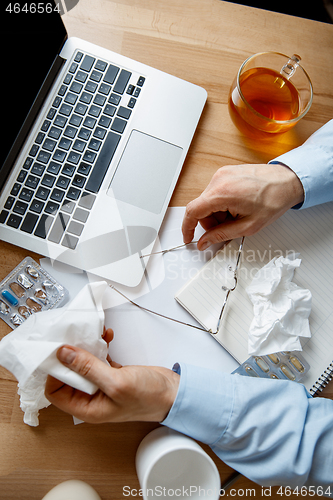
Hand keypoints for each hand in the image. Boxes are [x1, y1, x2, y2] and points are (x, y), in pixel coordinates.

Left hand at [44, 328, 179, 423]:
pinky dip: (99, 346)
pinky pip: (97, 358)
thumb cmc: (149, 397)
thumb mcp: (116, 383)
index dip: (55, 372)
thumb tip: (63, 355)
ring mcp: (102, 385)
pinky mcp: (112, 374)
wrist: (173, 393)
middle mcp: (92, 398)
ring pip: (83, 363)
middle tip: (73, 337)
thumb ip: (89, 368)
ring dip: (86, 347)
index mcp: (88, 408)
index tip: (59, 352)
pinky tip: (105, 336)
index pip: (56, 391)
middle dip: (70, 355)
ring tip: (93, 333)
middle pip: (68, 374)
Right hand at [182, 163, 303, 249]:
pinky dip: (222, 203)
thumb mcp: (248, 226)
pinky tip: (238, 205)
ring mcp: (221, 174)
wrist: (288, 181)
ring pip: (208, 201)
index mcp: (221, 192)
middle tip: (228, 228)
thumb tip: (204, 242)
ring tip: (238, 214)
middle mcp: (218, 180)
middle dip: (210, 222)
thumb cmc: (274, 199)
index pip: (192, 211)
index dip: (187, 228)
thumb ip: (221, 235)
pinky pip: (215, 192)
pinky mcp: (226, 172)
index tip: (189, 237)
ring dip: (218, 213)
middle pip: (201, 208)